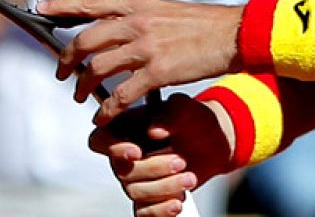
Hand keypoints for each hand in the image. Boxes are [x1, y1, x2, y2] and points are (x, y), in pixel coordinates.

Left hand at [39, 0, 244, 121]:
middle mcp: (138, 23)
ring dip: (82, 86)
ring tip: (79, 97)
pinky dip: (106, 110)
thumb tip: (120, 23)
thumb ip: (141, 16)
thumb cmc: (204, 24)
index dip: (62, 5)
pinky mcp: (158, 72)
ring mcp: (146, 47)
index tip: (40, 7)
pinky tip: (102, 117)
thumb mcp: (167, 10)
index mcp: (139, 5)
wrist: (234, 35)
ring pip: (97, 68)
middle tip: (61, 72)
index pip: (92, 2)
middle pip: (86, 40)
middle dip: (66, 59)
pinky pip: (120, 95)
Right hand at [90, 94, 231, 216]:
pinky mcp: (149, 197)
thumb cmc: (193, 120)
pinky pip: (143, 211)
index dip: (113, 149)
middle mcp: (126, 155)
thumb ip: (170, 112)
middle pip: (122, 171)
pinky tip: (177, 203)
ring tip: (189, 178)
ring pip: (135, 192)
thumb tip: (154, 131)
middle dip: (154, 169)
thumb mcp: (186, 108)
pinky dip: (160, 210)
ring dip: (164, 188)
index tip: (136, 152)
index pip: (100, 140)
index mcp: (126, 127)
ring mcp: (136, 178)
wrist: (214, 143)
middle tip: (181, 162)